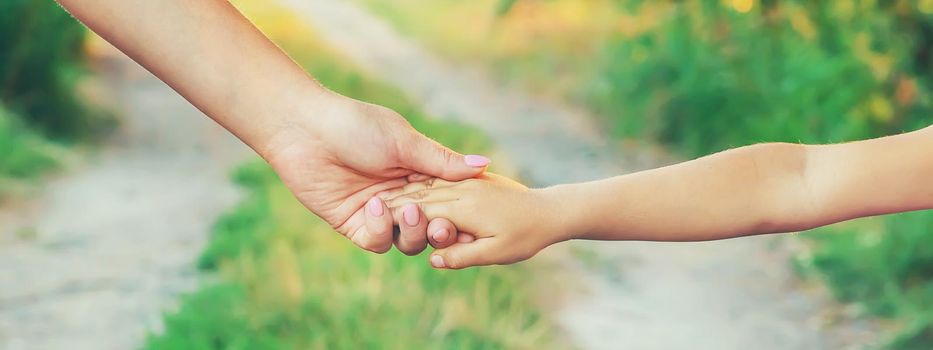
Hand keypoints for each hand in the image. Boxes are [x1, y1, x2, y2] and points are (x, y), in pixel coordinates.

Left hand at [260, 92, 487, 253]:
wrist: (304, 129)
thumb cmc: (356, 125)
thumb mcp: (405, 142)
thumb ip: (443, 161)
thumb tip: (485, 165)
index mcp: (420, 173)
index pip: (451, 202)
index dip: (463, 214)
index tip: (473, 220)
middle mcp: (403, 196)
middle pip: (433, 227)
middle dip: (440, 229)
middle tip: (441, 223)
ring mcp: (380, 212)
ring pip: (409, 241)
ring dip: (413, 231)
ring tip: (407, 209)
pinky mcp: (354, 224)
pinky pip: (377, 242)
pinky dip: (381, 230)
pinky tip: (374, 207)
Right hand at [381, 173, 570, 268]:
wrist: (551, 211)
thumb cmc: (526, 235)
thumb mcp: (496, 252)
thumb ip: (463, 255)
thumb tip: (433, 259)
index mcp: (463, 208)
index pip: (419, 210)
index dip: (395, 216)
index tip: (373, 216)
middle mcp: (462, 192)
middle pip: (418, 195)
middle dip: (393, 201)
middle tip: (368, 204)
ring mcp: (468, 184)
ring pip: (428, 184)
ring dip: (405, 190)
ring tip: (382, 194)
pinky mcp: (474, 181)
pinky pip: (441, 179)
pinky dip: (423, 182)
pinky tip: (411, 184)